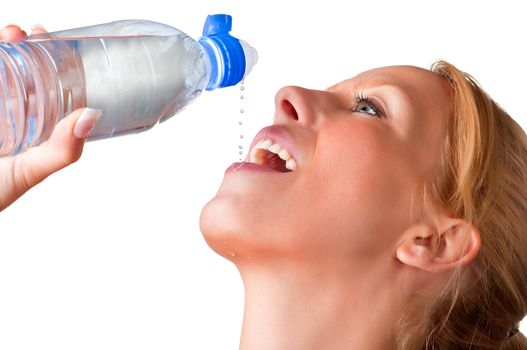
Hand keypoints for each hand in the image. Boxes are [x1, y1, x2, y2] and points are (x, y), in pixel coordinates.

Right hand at [0, 24, 100, 210]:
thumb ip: (62, 150)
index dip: (51, 62)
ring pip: (0, 69)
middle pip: (19, 70)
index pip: (45, 85)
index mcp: (31, 124)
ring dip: (5, 48)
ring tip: (11, 35)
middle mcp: (9, 111)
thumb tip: (92, 116)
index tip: (55, 42)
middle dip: (24, 47)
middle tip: (30, 33)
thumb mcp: (33, 170)